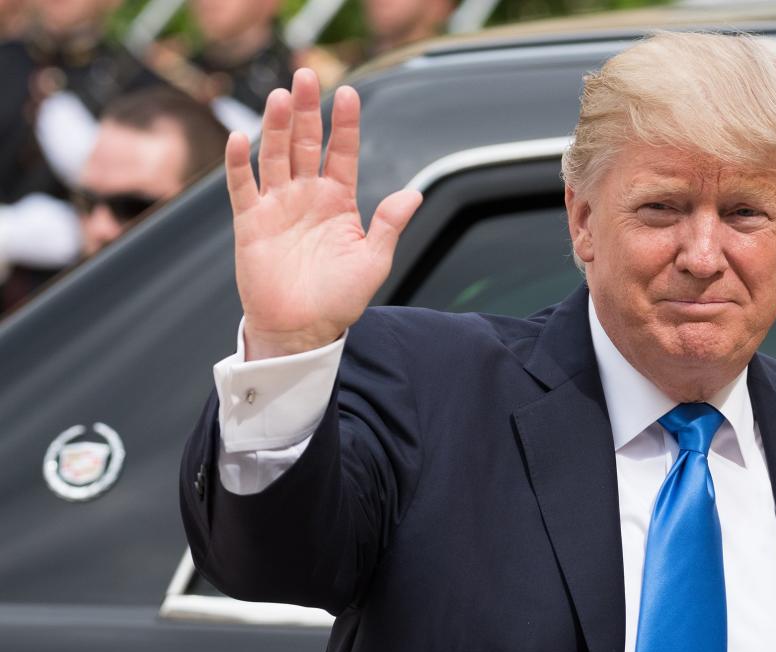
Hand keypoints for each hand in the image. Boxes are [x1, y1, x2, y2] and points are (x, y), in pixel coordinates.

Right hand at [224, 68, 422, 358]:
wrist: (302, 330)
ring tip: (280, 97)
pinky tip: (242, 137)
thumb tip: (414, 194)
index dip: (344, 123)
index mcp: (339, 201)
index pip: (342, 152)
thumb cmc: (339, 299)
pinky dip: (239, 162)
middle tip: (306, 74)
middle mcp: (307, 196)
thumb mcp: (372, 261)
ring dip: (276, 126)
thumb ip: (388, 224)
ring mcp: (278, 206)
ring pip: (275, 155)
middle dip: (307, 110)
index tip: (348, 94)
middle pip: (306, 143)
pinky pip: (242, 186)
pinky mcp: (251, 222)